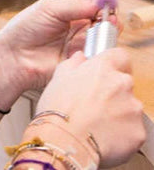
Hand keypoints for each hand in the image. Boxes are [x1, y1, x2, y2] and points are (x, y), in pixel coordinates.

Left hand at [0, 0, 100, 99]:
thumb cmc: (25, 28)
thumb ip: (76, 6)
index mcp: (70, 14)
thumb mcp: (50, 9)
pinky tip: (92, 50)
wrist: (13, 56)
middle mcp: (77, 30)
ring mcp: (79, 48)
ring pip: (102, 42)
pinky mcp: (79, 65)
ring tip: (97, 35)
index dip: (103, 9)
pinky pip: (96, 60)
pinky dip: (98, 55)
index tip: (108, 9)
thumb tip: (101, 2)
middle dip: (108, 24)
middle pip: (102, 26)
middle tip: (107, 22)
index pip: (95, 9)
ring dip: (103, 39)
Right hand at [33, 49, 144, 167]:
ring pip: (129, 107)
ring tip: (96, 122)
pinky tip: (103, 135)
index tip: (107, 71)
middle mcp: (122, 84)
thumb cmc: (59, 110)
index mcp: (102, 68)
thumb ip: (73, 63)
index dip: (113, 63)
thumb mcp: (58, 78)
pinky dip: (121, 132)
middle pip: (124, 83)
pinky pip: (132, 129)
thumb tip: (80, 57)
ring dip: (117, 112)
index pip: (120, 56)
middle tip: (94, 102)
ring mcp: (133, 108)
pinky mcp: (138, 131)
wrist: (65, 141)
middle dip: (113, 91)